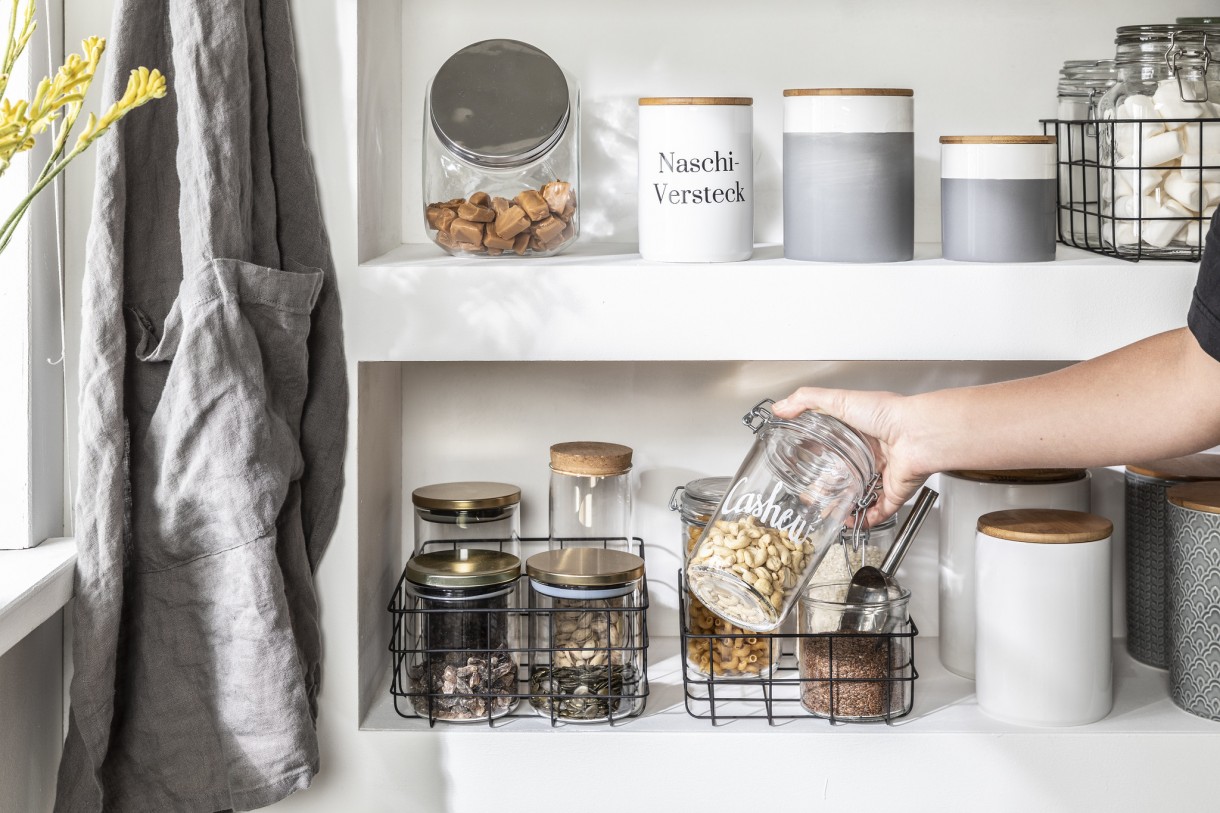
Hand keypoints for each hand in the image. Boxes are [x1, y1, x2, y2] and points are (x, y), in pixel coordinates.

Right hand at [772, 387, 927, 523]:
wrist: (918, 433)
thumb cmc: (886, 413)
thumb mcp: (839, 400)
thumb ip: (807, 400)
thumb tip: (781, 407)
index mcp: (859, 431)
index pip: (833, 445)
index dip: (815, 455)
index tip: (799, 463)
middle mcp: (872, 452)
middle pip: (844, 473)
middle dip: (826, 486)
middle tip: (808, 495)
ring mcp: (883, 473)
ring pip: (859, 494)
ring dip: (842, 505)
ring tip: (824, 513)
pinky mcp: (894, 492)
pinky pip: (879, 510)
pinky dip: (865, 519)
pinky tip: (850, 523)